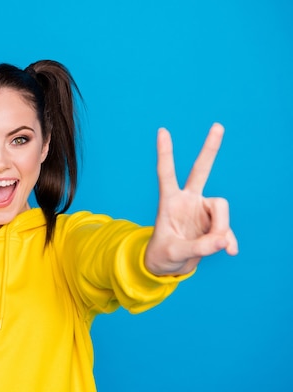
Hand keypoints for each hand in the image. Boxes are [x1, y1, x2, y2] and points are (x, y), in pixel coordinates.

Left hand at [145, 123, 237, 275]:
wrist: (170, 265)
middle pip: (200, 170)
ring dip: (221, 229)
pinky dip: (227, 241)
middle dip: (210, 149)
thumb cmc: (164, 256)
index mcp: (169, 201)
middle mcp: (188, 200)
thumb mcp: (174, 253)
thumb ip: (198, 248)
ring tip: (214, 247)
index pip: (166, 173)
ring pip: (221, 209)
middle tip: (218, 126)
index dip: (165, 153)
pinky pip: (227, 229)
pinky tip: (229, 251)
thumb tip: (223, 242)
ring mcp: (202, 210)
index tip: (162, 130)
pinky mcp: (214, 223)